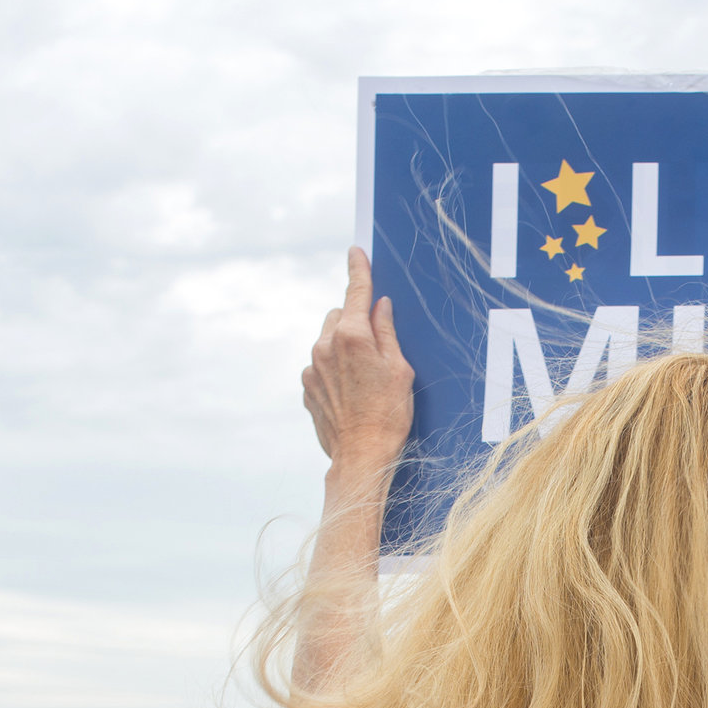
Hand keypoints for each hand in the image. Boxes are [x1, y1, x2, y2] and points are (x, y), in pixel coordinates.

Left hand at [301, 247, 414, 467]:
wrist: (361, 455)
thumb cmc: (388, 414)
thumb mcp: (400, 369)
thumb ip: (387, 332)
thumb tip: (380, 307)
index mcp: (352, 336)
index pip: (356, 292)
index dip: (359, 269)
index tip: (356, 252)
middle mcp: (325, 346)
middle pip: (339, 315)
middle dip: (355, 320)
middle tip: (376, 345)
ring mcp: (312, 367)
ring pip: (327, 339)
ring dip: (343, 346)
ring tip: (364, 376)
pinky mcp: (307, 387)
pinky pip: (320, 364)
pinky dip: (333, 368)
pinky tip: (351, 391)